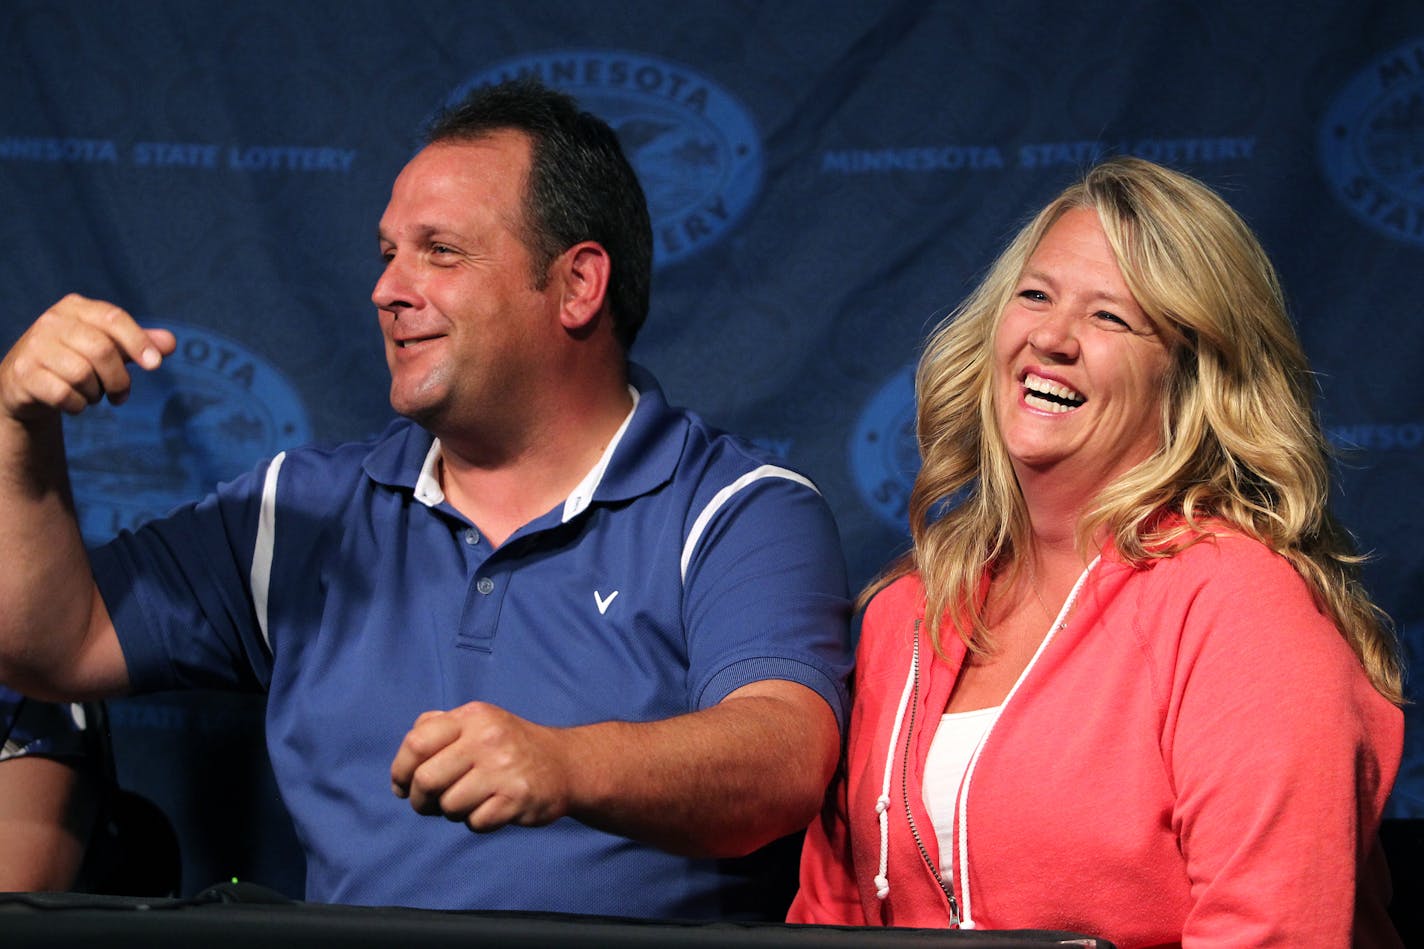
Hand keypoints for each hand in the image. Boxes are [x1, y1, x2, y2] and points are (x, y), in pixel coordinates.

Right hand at [0, 294, 176, 419]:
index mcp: (76, 308)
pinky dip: (77, 405)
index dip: (138, 341)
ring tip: (91, 394)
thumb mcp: (109, 347)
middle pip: (102, 350)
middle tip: (121, 396)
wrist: (27, 383)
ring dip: (96, 393)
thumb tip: (171, 343)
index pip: (113, 317)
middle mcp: (52, 321)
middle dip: (119, 379)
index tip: (155, 365)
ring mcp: (34, 346)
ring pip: (82, 374)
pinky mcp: (23, 373)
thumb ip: (139, 343)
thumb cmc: (77, 359)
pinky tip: (75, 403)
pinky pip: (64, 394)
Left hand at [390, 702, 575, 832]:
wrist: (565, 764)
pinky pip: (475, 822)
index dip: (400, 770)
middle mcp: (488, 738)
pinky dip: (477, 822)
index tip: (402, 786)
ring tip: (469, 802)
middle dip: (420, 800)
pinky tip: (491, 809)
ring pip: (449, 806)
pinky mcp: (517, 797)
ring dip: (452, 812)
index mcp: (473, 717)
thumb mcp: (478, 722)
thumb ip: (438, 727)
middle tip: (428, 805)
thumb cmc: (509, 746)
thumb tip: (404, 766)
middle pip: (426, 779)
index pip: (416, 743)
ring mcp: (504, 768)